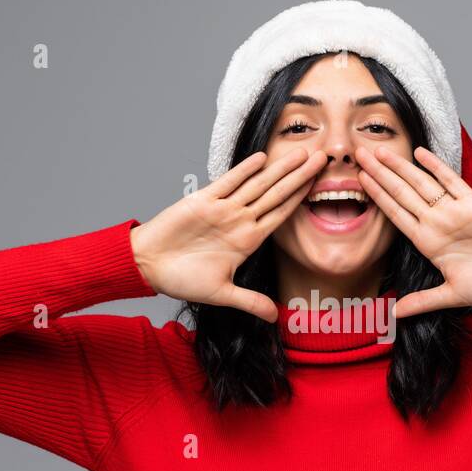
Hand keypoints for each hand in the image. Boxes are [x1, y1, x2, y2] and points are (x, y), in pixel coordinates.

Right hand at [130, 148, 326, 321]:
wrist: (149, 265)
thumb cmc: (182, 279)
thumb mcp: (221, 294)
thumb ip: (250, 302)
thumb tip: (275, 318)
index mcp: (247, 240)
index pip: (281, 215)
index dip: (301, 200)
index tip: (321, 186)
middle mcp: (239, 221)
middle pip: (276, 194)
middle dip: (299, 177)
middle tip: (322, 158)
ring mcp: (223, 209)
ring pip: (257, 184)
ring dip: (279, 169)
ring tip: (300, 152)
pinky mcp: (203, 200)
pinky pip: (228, 182)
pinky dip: (244, 170)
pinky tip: (262, 158)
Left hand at [356, 145, 471, 317]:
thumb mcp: (452, 294)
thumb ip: (423, 301)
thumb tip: (396, 315)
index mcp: (428, 241)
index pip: (395, 214)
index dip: (377, 197)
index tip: (359, 181)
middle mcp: (436, 222)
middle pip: (401, 193)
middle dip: (379, 174)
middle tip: (359, 154)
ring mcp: (453, 210)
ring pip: (420, 183)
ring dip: (400, 166)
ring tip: (379, 150)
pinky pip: (450, 181)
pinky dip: (435, 166)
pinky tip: (419, 153)